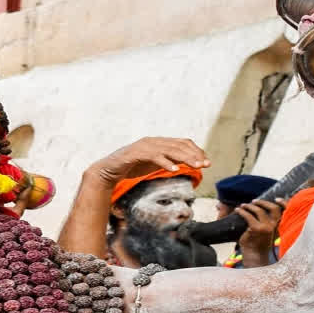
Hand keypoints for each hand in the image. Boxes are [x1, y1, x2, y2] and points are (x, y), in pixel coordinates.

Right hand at [87, 137, 209, 185]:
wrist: (107, 171)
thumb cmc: (130, 168)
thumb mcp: (153, 164)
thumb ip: (167, 161)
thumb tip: (185, 165)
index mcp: (158, 142)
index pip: (182, 143)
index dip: (196, 151)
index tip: (206, 163)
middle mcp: (153, 141)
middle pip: (179, 145)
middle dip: (194, 155)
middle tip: (206, 165)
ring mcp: (144, 146)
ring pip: (170, 149)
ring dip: (185, 158)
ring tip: (196, 167)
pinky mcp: (135, 154)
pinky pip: (154, 156)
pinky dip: (166, 162)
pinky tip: (175, 170)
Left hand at [234, 198, 285, 258]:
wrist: (255, 256)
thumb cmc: (259, 244)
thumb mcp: (267, 233)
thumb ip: (268, 223)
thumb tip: (261, 211)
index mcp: (279, 226)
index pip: (286, 212)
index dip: (283, 203)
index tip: (277, 199)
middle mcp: (274, 226)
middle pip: (272, 208)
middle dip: (263, 202)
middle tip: (254, 201)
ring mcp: (265, 227)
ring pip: (258, 211)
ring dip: (249, 206)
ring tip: (243, 205)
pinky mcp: (255, 228)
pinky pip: (248, 216)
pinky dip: (242, 212)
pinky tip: (238, 210)